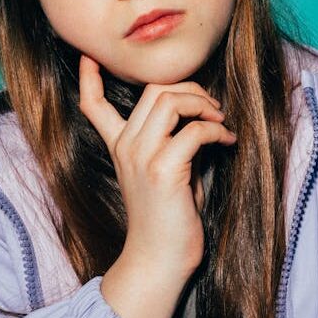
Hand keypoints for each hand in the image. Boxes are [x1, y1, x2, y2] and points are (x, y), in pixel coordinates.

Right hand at [78, 53, 236, 317]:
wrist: (158, 261)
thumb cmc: (168, 219)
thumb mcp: (163, 172)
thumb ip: (170, 141)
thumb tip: (200, 115)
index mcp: (120, 147)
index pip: (93, 105)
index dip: (90, 77)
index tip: (90, 56)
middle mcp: (126, 147)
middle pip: (153, 89)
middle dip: (189, 87)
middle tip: (211, 106)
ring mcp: (142, 156)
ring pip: (170, 100)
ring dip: (202, 103)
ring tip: (219, 118)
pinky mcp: (163, 170)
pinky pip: (193, 131)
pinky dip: (216, 129)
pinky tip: (228, 140)